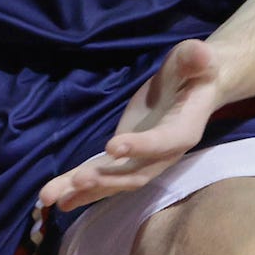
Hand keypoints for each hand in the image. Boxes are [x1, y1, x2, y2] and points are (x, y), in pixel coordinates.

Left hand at [37, 37, 223, 211]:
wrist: (192, 89)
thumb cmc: (194, 70)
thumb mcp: (194, 58)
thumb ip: (196, 58)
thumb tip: (201, 55)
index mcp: (183, 130)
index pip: (162, 142)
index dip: (140, 146)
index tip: (113, 145)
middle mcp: (163, 155)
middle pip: (135, 174)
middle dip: (106, 179)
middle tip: (78, 180)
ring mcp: (142, 161)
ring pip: (114, 182)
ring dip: (84, 191)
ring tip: (53, 198)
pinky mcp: (124, 159)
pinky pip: (102, 177)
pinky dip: (78, 189)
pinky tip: (55, 197)